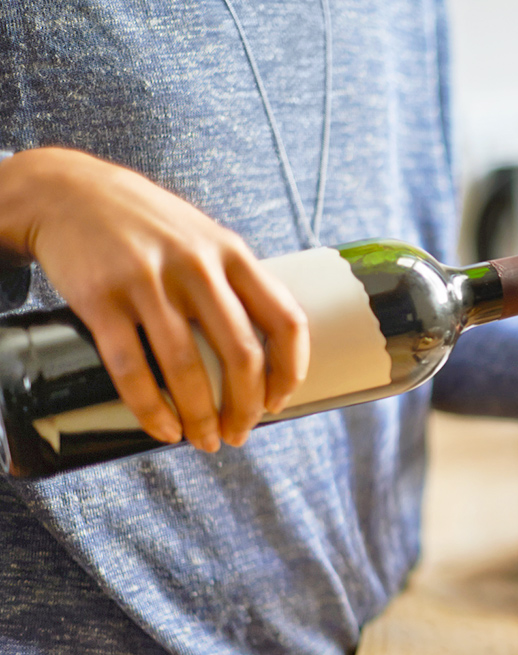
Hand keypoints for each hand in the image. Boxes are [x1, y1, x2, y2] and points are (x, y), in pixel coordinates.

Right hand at [0, 147, 308, 450]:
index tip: (279, 401)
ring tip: (204, 439)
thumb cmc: (149, 226)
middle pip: (242, 355)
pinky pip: (131, 368)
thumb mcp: (205, 238)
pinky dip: (151, 409)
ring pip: (187, 369)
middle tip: (240, 433)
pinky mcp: (101, 299)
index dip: (291, 371)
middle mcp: (197, 267)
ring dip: (201, 417)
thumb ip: (236, 283)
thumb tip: (267, 350)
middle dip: (246, 407)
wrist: (67, 192)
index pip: (285, 321)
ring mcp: (148, 282)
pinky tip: (163, 429)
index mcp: (233, 254)